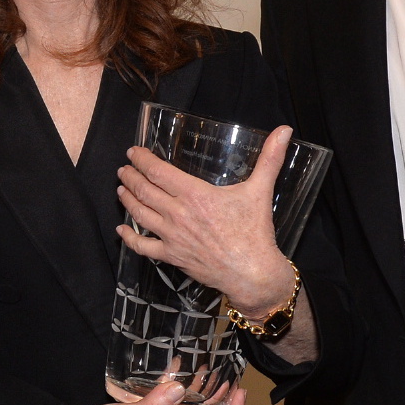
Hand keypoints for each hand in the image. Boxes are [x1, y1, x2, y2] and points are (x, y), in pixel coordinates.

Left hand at [116, 125, 295, 316]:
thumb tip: (284, 131)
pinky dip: (129, 237)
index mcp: (195, 195)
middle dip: (130, 177)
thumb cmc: (254, 232)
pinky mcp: (172, 256)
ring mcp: (172, 237)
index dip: (143, 160)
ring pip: (140, 214)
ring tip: (121, 189)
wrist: (252, 273)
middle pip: (144, 190)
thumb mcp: (260, 190)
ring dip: (127, 200)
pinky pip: (143, 247)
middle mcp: (178, 214)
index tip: (134, 153)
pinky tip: (121, 229)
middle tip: (124, 168)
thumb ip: (270, 158)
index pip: (159, 172)